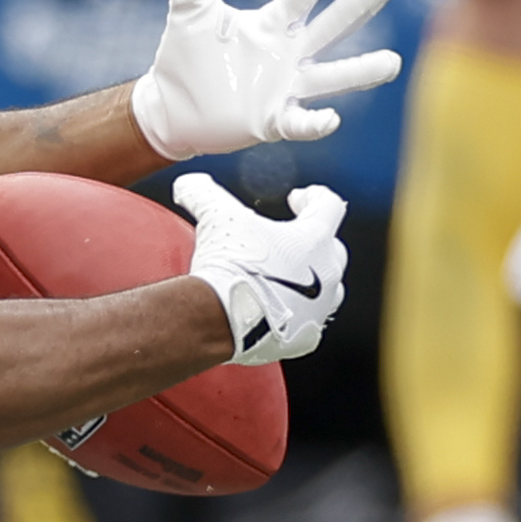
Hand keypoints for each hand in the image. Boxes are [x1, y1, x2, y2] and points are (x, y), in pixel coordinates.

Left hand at [130, 0, 404, 158]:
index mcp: (274, 23)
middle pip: (333, 23)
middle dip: (361, 1)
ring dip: (361, 71)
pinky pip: (301, 123)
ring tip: (392, 63)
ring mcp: (287, 88)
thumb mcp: (190, 9)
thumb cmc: (189, 57)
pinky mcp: (274, 121)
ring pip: (332, 76)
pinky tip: (330, 119)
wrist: (173, 110)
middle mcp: (290, 52)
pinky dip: (315, 123)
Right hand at [175, 176, 349, 366]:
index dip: (313, 197)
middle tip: (288, 239)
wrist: (221, 319)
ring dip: (309, 281)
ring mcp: (318, 309)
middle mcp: (327, 274)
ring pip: (327, 290)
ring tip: (284, 279)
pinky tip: (274, 312)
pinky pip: (306, 323)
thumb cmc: (230, 264)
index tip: (297, 198)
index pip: (330, 205)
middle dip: (313, 242)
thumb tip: (187, 183)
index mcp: (315, 239)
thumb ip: (204, 194)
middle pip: (333, 249)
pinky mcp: (303, 338)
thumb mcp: (216, 217)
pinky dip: (293, 316)